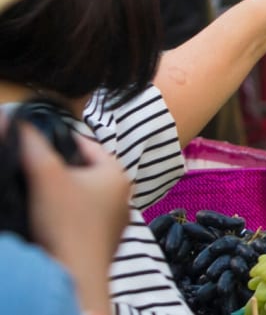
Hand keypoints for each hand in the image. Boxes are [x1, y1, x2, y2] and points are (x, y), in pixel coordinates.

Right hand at [19, 124, 129, 313]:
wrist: (75, 273)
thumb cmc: (66, 222)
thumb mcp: (45, 175)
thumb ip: (30, 144)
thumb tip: (14, 118)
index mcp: (117, 174)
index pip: (87, 145)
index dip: (59, 140)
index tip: (36, 142)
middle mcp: (124, 196)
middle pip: (85, 171)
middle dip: (60, 169)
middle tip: (34, 168)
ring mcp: (116, 221)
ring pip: (84, 195)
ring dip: (62, 193)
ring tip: (38, 193)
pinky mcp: (104, 242)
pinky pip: (82, 218)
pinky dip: (67, 215)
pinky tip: (48, 218)